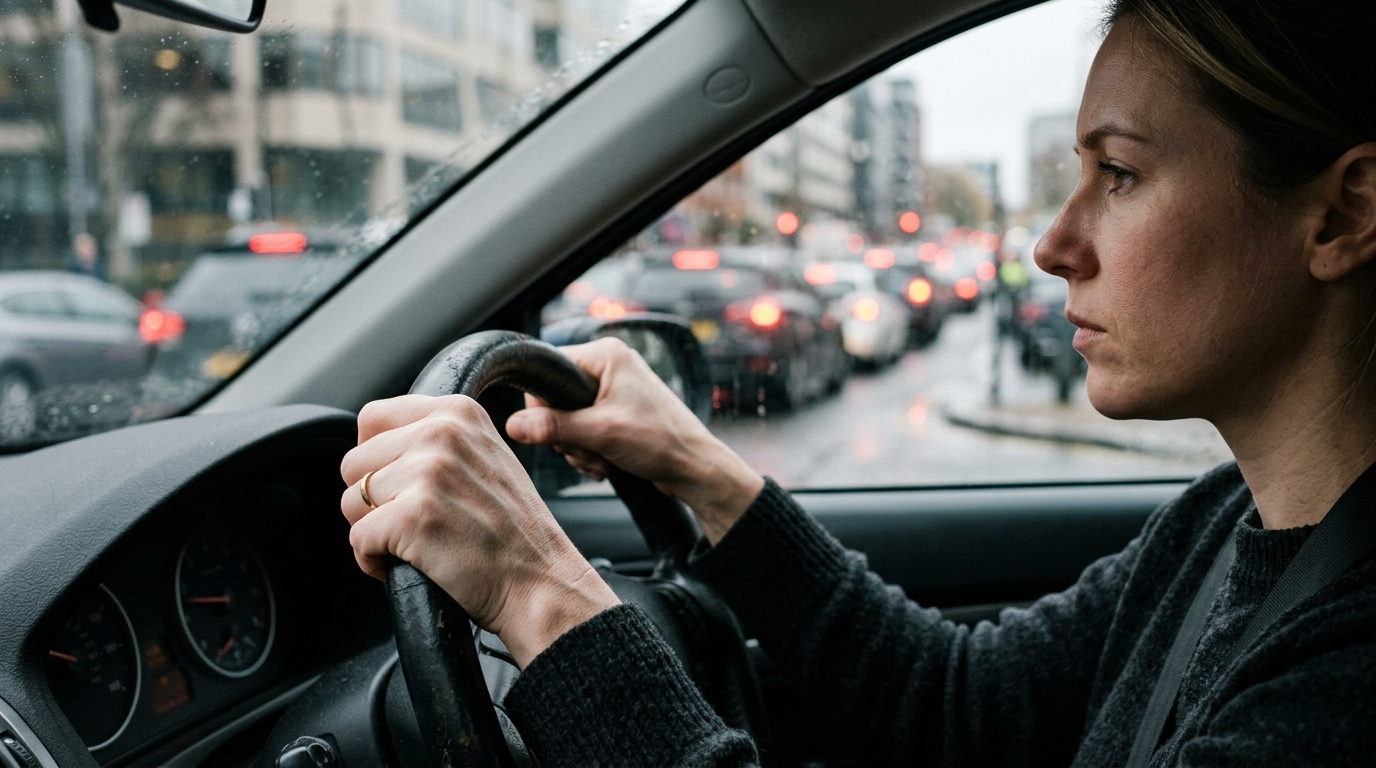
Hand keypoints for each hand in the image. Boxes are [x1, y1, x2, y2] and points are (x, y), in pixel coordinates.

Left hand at [340, 394, 619, 667]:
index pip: (372, 418)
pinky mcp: (412, 516)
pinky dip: (374, 561)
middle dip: (372, 500)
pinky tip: (412, 564)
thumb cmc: (514, 533)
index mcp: (458, 413)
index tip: (402, 486)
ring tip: (415, 543)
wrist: (541, 583)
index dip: (377, 459)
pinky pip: (358, 539)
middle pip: (355, 463)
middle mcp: (442, 433)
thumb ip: (439, 440)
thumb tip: (379, 445)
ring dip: (373, 531)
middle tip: (414, 522)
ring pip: (351, 501)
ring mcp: (427, 473)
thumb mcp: (486, 458)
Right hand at [505, 337, 763, 542]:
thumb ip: (553, 427)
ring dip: (577, 447)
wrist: (694, 468)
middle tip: (586, 450)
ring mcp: (613, 391)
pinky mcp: (616, 413)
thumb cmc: (660, 441)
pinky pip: (584, 430)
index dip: (544, 404)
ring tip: (600, 460)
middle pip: (555, 399)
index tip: (555, 429)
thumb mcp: (599, 433)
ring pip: (567, 420)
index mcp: (605, 355)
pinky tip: (605, 465)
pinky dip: (589, 451)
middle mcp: (608, 367)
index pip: (548, 370)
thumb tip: (513, 425)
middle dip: (566, 434)